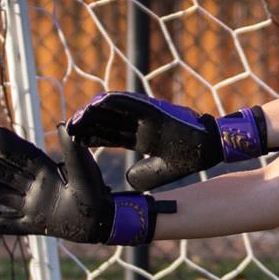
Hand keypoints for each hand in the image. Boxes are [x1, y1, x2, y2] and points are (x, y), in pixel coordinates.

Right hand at [0, 125, 160, 245]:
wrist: (103, 223)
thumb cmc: (95, 192)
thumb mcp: (83, 170)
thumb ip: (72, 150)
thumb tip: (61, 125)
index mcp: (41, 167)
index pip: (11, 149)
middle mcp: (31, 184)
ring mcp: (29, 205)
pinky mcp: (31, 225)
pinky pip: (2, 226)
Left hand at [68, 91, 272, 189]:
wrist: (210, 148)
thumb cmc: (190, 157)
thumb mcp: (161, 171)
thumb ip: (144, 174)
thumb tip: (126, 179)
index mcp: (142, 136)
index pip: (110, 134)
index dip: (92, 137)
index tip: (75, 141)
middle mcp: (141, 123)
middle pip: (107, 120)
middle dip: (87, 124)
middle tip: (68, 128)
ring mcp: (146, 114)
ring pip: (112, 109)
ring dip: (93, 112)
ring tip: (76, 118)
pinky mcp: (153, 108)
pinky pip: (128, 100)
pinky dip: (110, 101)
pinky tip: (94, 105)